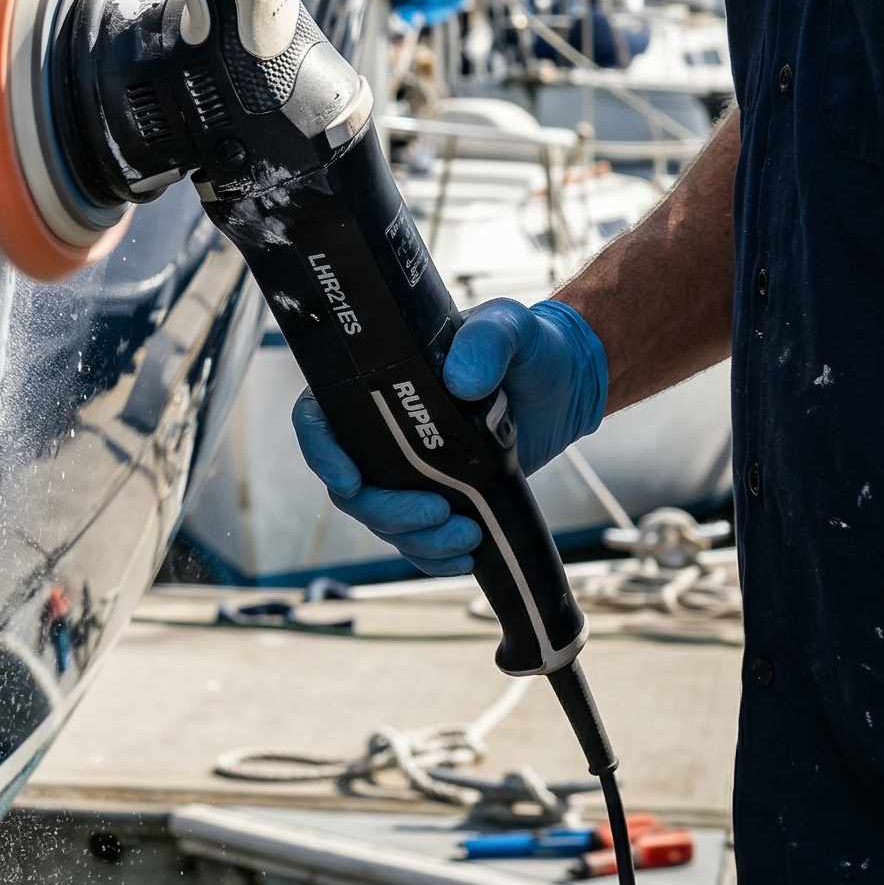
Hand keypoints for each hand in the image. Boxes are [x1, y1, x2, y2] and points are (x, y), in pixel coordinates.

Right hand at [291, 299, 608, 576]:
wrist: (565, 385)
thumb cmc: (526, 344)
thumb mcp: (508, 327)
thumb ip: (486, 341)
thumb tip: (462, 383)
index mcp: (374, 382)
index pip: (319, 419)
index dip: (321, 453)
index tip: (350, 480)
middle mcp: (379, 431)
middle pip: (349, 486)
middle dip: (385, 511)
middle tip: (438, 512)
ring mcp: (406, 470)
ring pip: (381, 521)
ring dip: (417, 539)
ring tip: (469, 535)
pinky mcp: (437, 497)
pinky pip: (415, 541)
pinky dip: (433, 556)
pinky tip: (467, 557)